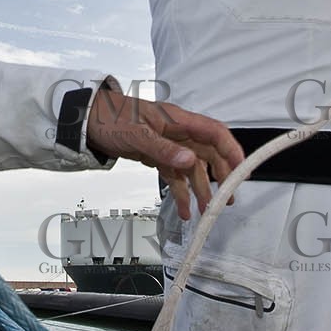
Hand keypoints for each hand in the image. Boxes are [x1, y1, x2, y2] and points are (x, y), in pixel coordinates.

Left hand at [86, 91, 244, 219]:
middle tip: (226, 199)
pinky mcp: (158, 157)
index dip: (232, 150)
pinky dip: (181, 193)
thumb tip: (190, 161)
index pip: (215, 133)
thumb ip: (163, 149)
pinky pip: (175, 177)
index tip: (241, 170)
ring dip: (201, 190)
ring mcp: (169, 146)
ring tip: (207, 212)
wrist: (88, 120)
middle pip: (209, 154)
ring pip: (193, 169)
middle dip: (221, 176)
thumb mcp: (137, 134)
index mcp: (178, 120)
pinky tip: (185, 210)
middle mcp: (179, 133)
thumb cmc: (111, 118)